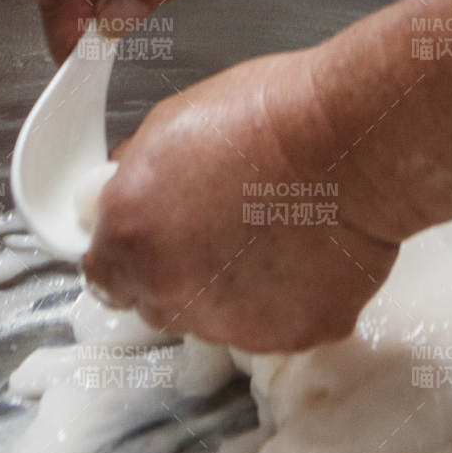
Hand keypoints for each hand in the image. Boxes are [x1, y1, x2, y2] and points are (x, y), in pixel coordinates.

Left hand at [82, 50, 399, 351]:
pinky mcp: (294, 335)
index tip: (155, 240)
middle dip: (181, 272)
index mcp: (129, 240)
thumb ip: (136, 178)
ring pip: (219, 320)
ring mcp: (233, 324)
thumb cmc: (265, 117)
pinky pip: (280, 325)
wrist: (345, 140)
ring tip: (273, 233)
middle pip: (160, 303)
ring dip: (234, 289)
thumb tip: (127, 195)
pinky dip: (290, 298)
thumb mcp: (169, 124)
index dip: (133, 255)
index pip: (105, 277)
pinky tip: (307, 251)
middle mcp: (171, 293)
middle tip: (223, 227)